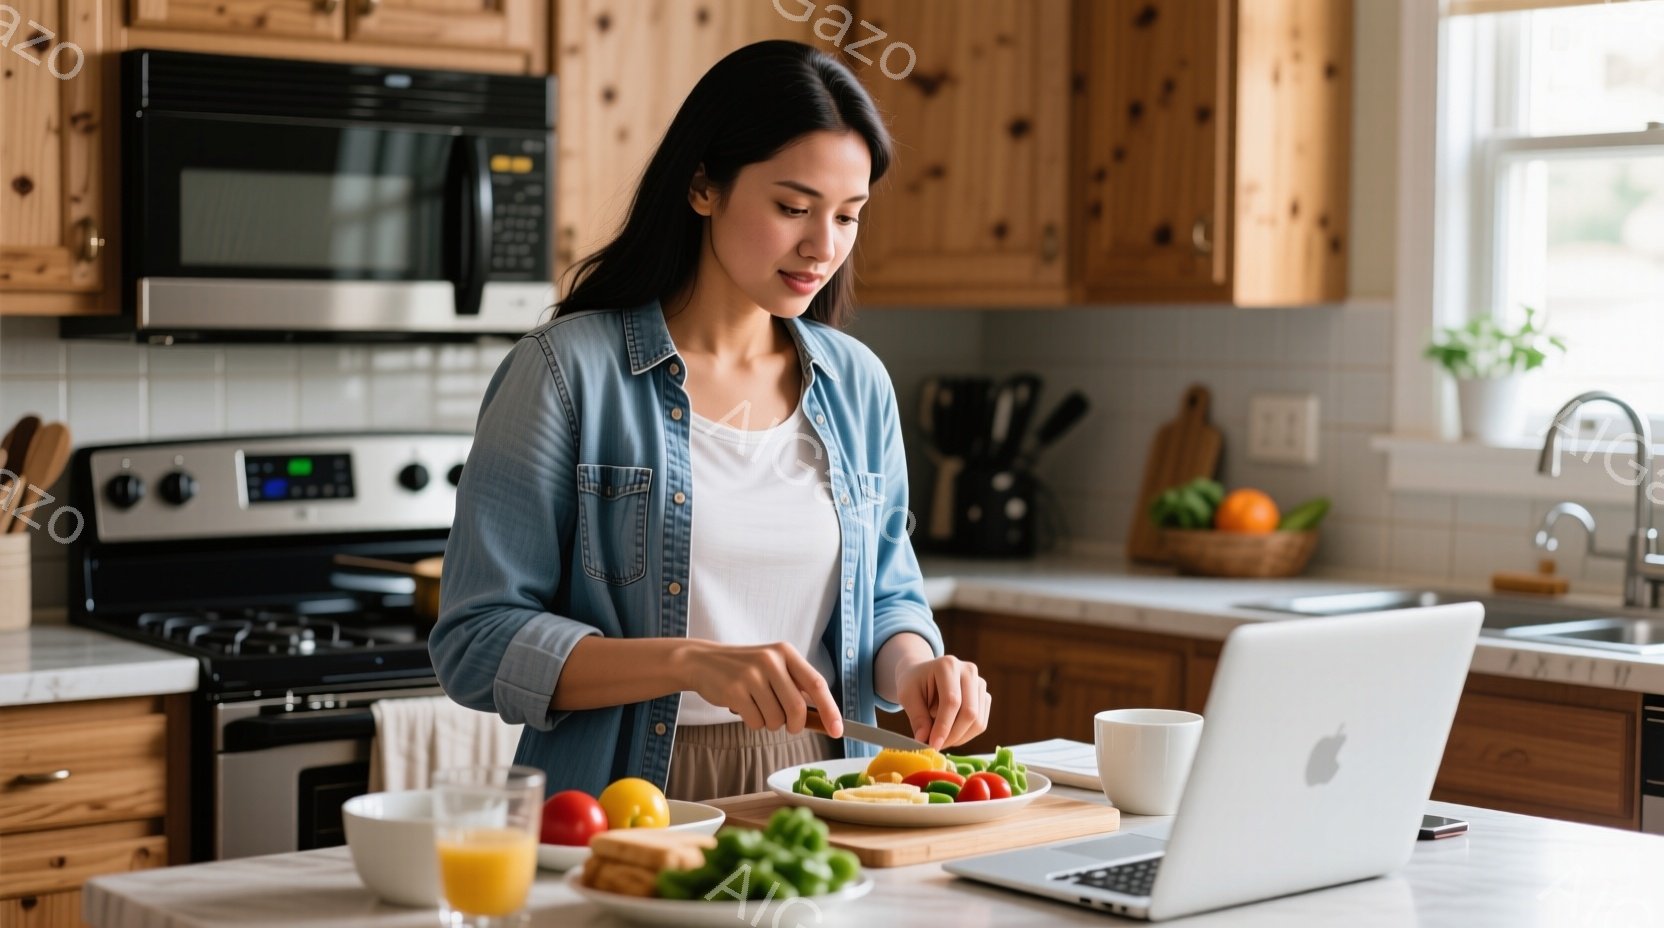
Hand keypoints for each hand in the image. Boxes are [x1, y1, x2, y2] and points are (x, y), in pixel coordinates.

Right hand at [672, 641, 843, 736]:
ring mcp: (752, 674)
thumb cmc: (744, 669)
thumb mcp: (773, 666)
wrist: (702, 661)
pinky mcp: (735, 690)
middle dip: (795, 725)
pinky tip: (743, 707)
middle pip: (798, 708)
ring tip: (757, 706)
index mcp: (786, 653)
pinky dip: (753, 722)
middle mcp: (771, 660)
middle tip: (788, 725)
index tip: (838, 730)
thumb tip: (824, 717)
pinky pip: (756, 722)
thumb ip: (796, 686)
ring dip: (769, 722)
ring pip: (776, 719)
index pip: (817, 684)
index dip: (830, 710)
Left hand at [895, 655, 989, 749]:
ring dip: (959, 737)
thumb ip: (917, 717)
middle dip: (952, 735)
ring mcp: (980, 683)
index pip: (952, 701)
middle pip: (969, 712)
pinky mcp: (984, 696)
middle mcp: (969, 671)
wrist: (923, 674)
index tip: (932, 745)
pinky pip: (980, 724)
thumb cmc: (914, 683)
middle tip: (935, 746)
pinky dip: (965, 735)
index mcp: (947, 665)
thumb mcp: (907, 696)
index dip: (943, 726)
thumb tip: (923, 740)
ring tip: (940, 738)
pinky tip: (949, 733)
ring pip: (977, 721)